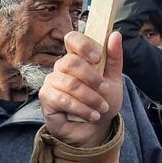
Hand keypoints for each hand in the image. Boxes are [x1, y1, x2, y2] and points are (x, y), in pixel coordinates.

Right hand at [40, 31, 124, 147]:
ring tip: (102, 108)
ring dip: (90, 97)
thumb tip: (115, 34)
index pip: (72, 39)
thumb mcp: (114, 79)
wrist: (96, 128)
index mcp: (78, 57)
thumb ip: (114, 58)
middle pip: (71, 62)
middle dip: (92, 78)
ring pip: (70, 83)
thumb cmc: (103, 100)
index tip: (97, 58)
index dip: (83, 45)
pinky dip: (82, 109)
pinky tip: (92, 116)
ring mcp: (52, 81)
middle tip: (104, 90)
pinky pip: (63, 100)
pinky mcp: (46, 98)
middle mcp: (61, 66)